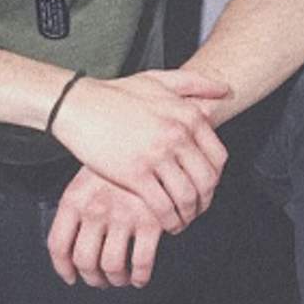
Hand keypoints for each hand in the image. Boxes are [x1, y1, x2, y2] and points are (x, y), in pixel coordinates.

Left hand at [47, 165, 164, 287]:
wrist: (150, 139)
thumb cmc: (118, 161)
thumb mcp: (87, 177)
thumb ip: (77, 207)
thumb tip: (71, 248)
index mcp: (75, 199)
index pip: (59, 245)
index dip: (63, 268)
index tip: (71, 276)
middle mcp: (95, 209)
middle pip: (85, 261)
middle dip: (93, 278)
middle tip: (100, 280)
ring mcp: (123, 216)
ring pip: (112, 266)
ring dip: (116, 279)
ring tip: (121, 278)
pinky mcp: (151, 221)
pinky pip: (141, 262)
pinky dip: (140, 276)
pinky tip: (140, 276)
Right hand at [49, 69, 230, 232]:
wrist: (78, 105)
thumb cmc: (115, 94)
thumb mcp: (159, 79)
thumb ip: (195, 83)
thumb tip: (225, 91)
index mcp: (187, 115)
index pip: (218, 157)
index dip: (216, 178)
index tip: (206, 187)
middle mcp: (177, 135)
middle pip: (206, 180)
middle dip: (205, 201)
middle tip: (196, 209)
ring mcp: (157, 155)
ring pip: (187, 196)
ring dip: (189, 215)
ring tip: (182, 220)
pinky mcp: (135, 174)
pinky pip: (163, 206)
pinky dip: (170, 221)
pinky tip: (167, 224)